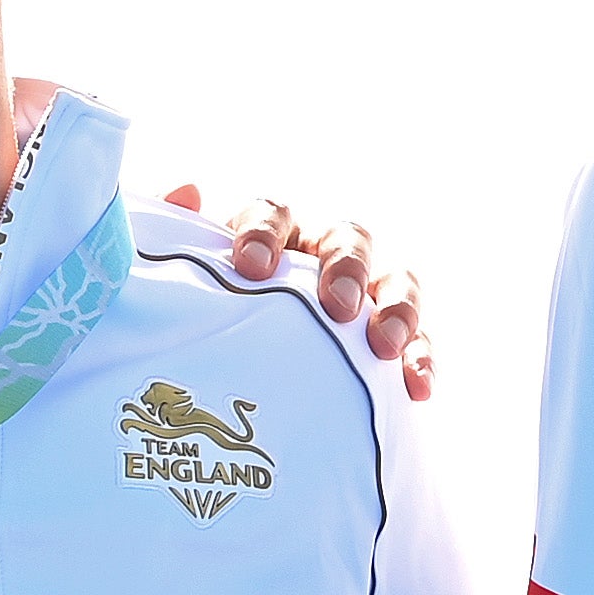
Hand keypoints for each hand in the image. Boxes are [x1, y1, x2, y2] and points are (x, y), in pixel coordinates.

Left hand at [171, 183, 430, 401]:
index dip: (264, 232)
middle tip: (336, 306)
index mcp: (269, 240)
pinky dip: (421, 360)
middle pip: (346, 240)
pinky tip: (416, 389)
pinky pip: (417, 343)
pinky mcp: (387, 346)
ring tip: (384, 346)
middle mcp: (320, 259)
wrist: (223, 405)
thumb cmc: (202, 332)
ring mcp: (362, 300)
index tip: (250, 267)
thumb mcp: (176, 292)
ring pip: (395, 281)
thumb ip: (172, 243)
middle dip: (345, 268)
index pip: (273, 215)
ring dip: (397, 307)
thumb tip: (189, 189)